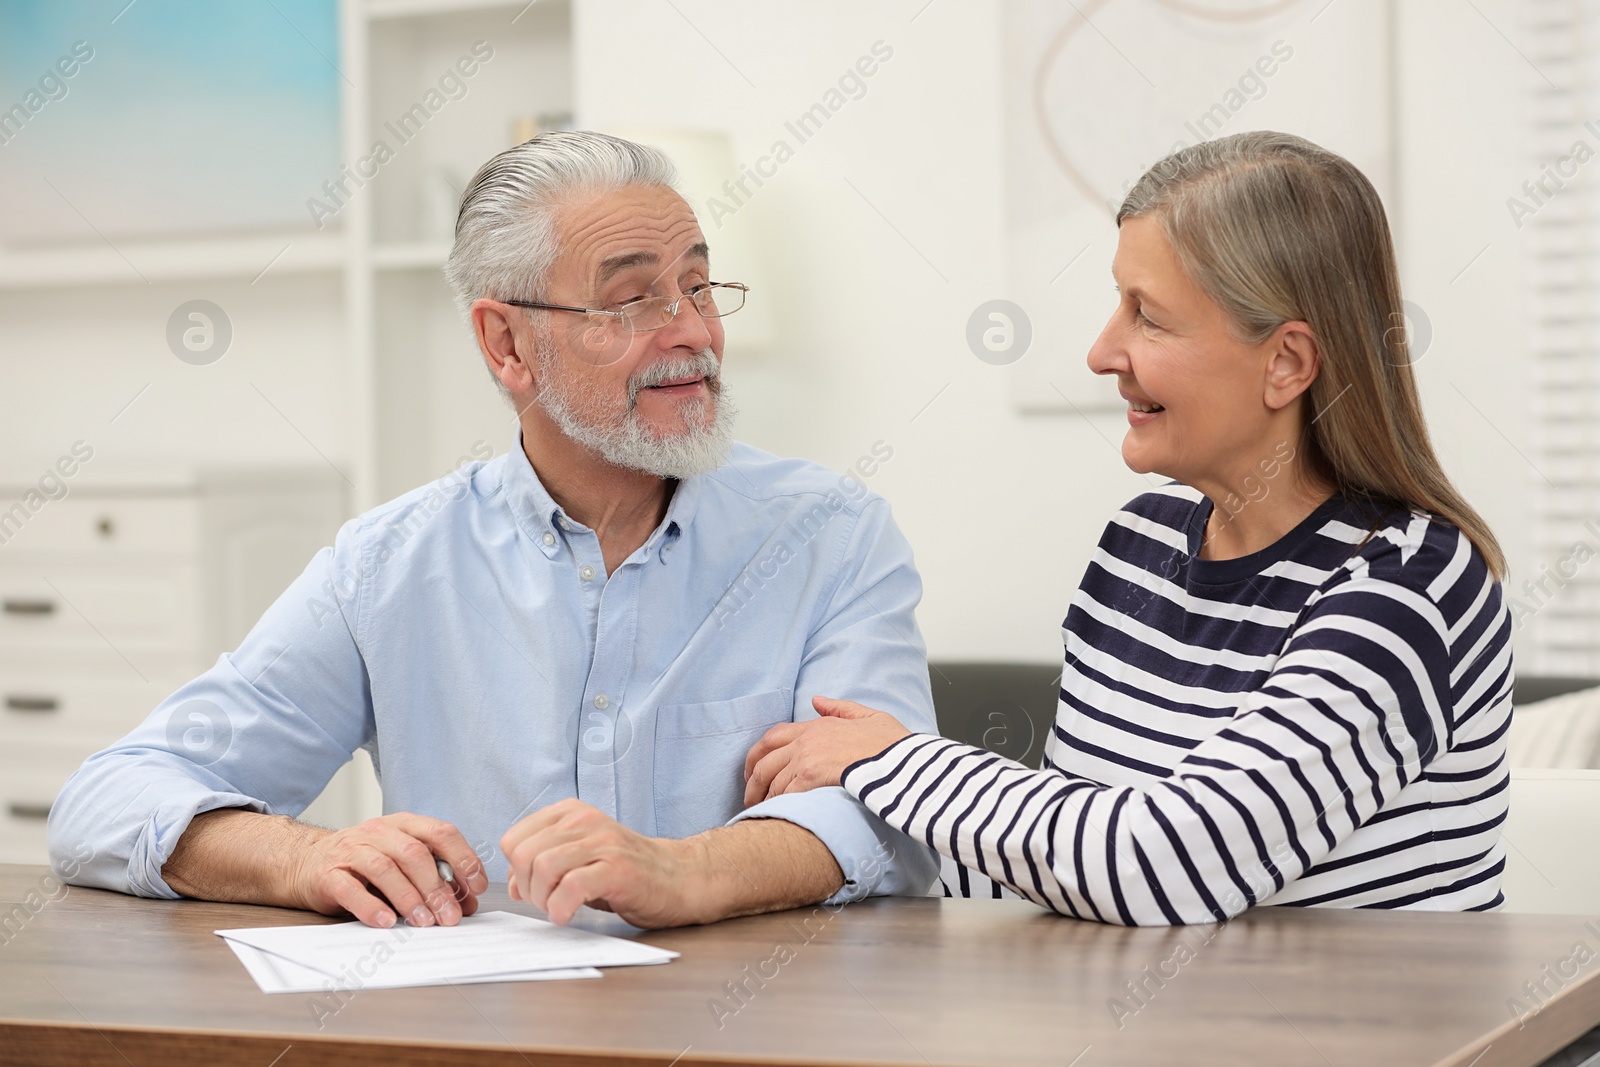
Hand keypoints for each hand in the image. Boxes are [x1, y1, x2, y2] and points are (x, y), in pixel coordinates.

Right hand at [288, 813, 486, 928]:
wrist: (308, 862)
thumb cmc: (364, 865)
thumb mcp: (402, 864)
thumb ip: (433, 879)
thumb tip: (466, 904)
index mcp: (404, 825)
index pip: (441, 833)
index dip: (463, 858)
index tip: (476, 887)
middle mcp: (379, 832)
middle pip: (414, 854)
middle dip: (436, 887)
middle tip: (449, 917)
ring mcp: (352, 850)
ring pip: (385, 869)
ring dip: (409, 898)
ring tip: (423, 922)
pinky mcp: (328, 873)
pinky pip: (351, 888)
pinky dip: (371, 906)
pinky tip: (386, 922)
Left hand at [501, 799, 707, 927]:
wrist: (679, 877)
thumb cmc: (627, 871)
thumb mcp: (579, 859)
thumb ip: (544, 865)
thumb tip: (514, 883)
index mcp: (570, 813)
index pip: (514, 839)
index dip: (515, 871)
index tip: (533, 888)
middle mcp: (584, 821)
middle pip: (524, 855)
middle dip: (527, 888)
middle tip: (546, 903)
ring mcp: (603, 843)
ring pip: (544, 868)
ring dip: (543, 900)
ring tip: (558, 909)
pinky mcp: (618, 869)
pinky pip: (571, 887)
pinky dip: (560, 908)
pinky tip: (567, 915)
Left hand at [742, 696, 911, 806]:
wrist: (905, 762)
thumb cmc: (894, 745)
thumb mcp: (869, 716)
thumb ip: (841, 708)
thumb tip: (817, 700)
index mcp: (818, 725)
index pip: (773, 737)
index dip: (757, 755)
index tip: (752, 771)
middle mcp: (807, 740)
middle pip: (764, 761)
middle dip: (752, 781)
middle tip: (749, 797)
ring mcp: (807, 758)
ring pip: (771, 780)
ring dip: (763, 798)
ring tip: (761, 812)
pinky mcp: (811, 777)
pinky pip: (783, 793)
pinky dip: (776, 805)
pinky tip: (777, 815)